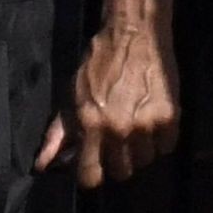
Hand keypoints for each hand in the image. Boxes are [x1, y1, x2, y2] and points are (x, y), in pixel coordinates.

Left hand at [35, 18, 179, 186]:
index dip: (90, 175)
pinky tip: (149, 119)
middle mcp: (119, 129)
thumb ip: (58, 134)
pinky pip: (165, 148)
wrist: (133, 36)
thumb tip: (42, 165)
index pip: (91, 176)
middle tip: (115, 139)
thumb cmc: (97, 66)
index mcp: (90, 124)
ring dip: (139, 150)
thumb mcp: (72, 97)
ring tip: (133, 125)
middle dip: (116, 160)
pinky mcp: (170, 118)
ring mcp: (146, 125)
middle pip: (122, 173)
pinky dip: (159, 139)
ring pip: (145, 161)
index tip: (93, 165)